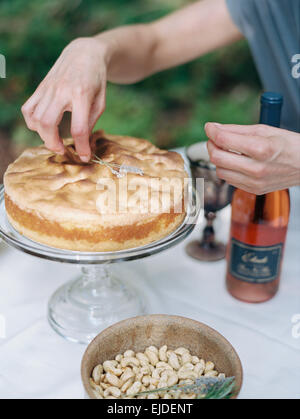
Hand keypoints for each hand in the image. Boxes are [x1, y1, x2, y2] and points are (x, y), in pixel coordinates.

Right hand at [21, 38, 107, 161]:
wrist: (84, 53)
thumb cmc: (96, 80)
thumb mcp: (101, 102)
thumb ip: (91, 122)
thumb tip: (81, 143)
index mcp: (82, 95)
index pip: (79, 128)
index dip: (81, 147)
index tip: (84, 157)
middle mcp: (62, 91)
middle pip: (48, 124)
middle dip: (53, 143)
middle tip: (62, 150)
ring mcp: (48, 88)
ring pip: (35, 118)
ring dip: (43, 135)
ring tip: (55, 139)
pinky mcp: (40, 87)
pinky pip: (28, 109)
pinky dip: (32, 122)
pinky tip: (42, 126)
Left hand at [205, 123, 299, 193]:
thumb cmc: (289, 146)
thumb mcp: (264, 130)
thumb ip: (236, 130)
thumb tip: (214, 128)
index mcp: (261, 149)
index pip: (224, 140)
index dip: (212, 131)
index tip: (209, 127)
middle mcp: (256, 168)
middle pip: (217, 158)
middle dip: (211, 145)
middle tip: (215, 139)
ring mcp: (255, 182)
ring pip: (220, 171)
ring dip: (219, 159)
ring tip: (227, 151)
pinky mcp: (254, 190)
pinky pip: (230, 180)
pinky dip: (228, 170)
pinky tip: (236, 162)